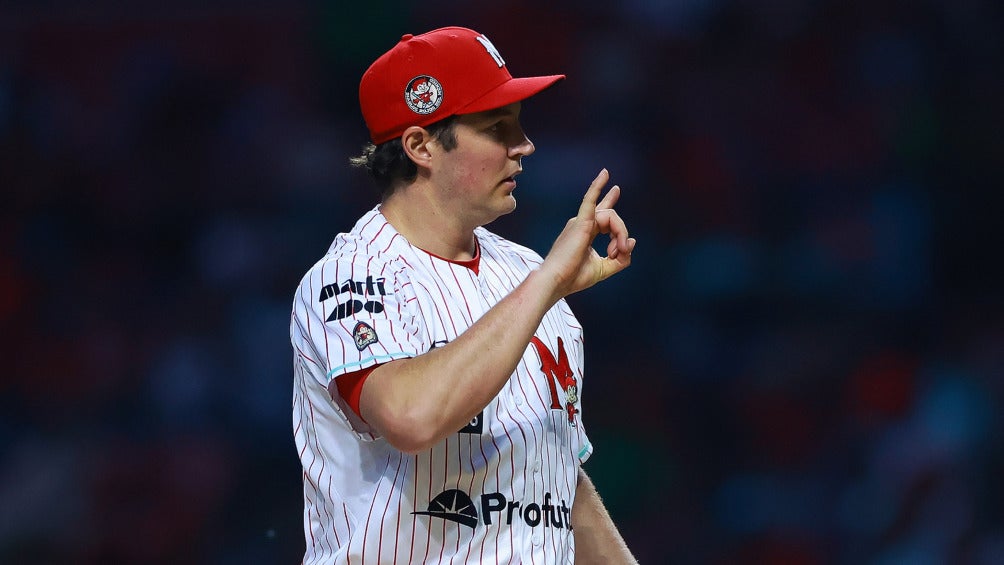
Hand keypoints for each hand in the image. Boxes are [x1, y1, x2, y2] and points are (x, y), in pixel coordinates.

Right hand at [540, 169, 635, 299]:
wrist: (555, 282)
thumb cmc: (573, 277)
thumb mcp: (605, 269)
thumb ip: (621, 258)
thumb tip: (631, 241)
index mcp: (585, 233)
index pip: (605, 217)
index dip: (618, 225)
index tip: (622, 248)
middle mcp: (582, 224)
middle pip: (611, 217)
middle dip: (620, 233)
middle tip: (619, 252)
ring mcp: (580, 221)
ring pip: (610, 215)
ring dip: (619, 232)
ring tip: (616, 250)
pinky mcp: (580, 222)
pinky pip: (590, 200)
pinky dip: (597, 186)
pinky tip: (604, 174)